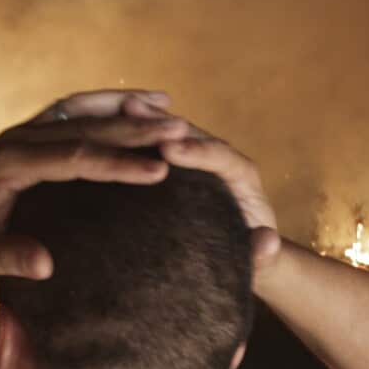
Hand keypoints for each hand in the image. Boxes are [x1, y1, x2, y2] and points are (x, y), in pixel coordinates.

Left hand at [0, 90, 188, 278]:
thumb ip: (7, 257)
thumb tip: (46, 266)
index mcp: (11, 165)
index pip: (73, 160)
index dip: (117, 164)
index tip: (158, 171)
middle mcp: (23, 137)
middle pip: (88, 129)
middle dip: (138, 130)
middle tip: (184, 133)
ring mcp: (30, 128)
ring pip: (87, 111)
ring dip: (130, 109)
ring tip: (174, 112)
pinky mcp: (36, 128)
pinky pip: (80, 109)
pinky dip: (113, 103)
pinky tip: (146, 102)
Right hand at [123, 97, 281, 270]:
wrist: (241, 254)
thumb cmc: (250, 258)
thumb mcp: (260, 261)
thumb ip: (265, 254)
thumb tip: (267, 241)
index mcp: (241, 177)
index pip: (222, 157)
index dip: (196, 151)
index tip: (169, 149)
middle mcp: (217, 160)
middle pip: (190, 134)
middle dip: (161, 122)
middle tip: (130, 109)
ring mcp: (194, 160)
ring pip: (168, 133)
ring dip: (142, 119)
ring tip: (110, 107)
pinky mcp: (174, 167)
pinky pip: (152, 146)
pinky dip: (131, 135)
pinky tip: (102, 127)